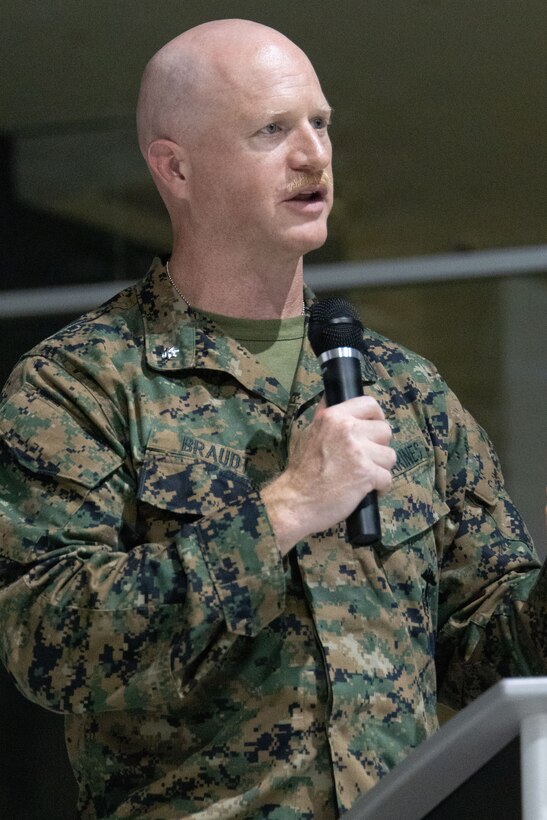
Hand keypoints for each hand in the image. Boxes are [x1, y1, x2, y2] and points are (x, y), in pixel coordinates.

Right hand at [261, 396, 395, 553]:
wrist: (296, 501)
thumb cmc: (301, 471)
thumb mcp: (309, 433)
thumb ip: (325, 415)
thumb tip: (331, 396)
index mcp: (334, 416)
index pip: (370, 404)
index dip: (376, 418)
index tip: (372, 430)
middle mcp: (348, 429)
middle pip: (385, 431)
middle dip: (378, 448)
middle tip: (364, 460)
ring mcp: (359, 452)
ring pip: (390, 456)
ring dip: (380, 469)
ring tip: (362, 477)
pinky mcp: (366, 474)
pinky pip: (387, 478)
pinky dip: (379, 488)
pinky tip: (364, 491)